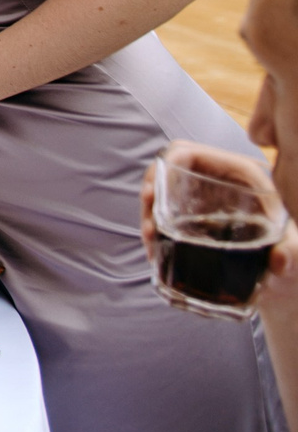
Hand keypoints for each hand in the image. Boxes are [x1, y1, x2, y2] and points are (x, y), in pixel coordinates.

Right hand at [140, 141, 297, 311]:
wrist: (286, 278)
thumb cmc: (293, 252)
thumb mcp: (296, 250)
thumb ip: (292, 252)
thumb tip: (279, 261)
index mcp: (240, 174)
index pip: (189, 153)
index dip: (165, 167)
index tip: (154, 195)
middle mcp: (217, 182)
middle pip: (167, 172)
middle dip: (149, 195)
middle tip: (149, 227)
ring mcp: (203, 201)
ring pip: (162, 194)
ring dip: (149, 216)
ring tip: (151, 242)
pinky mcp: (194, 220)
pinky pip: (165, 215)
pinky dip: (155, 230)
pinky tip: (155, 249)